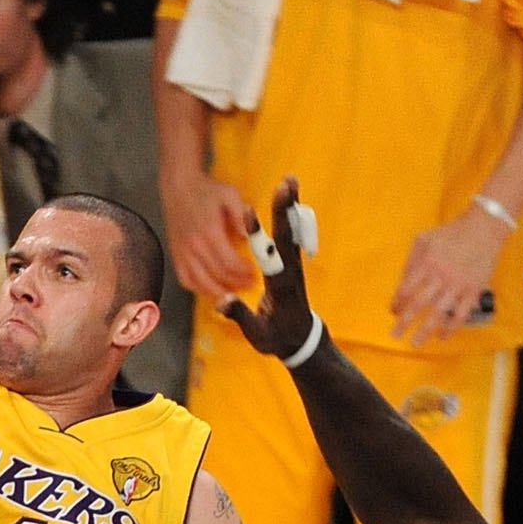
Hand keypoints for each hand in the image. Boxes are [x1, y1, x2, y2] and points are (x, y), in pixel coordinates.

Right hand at [163, 167, 253, 299]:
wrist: (179, 185)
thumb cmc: (205, 190)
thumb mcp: (230, 195)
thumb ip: (242, 216)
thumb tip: (250, 236)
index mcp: (209, 232)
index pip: (229, 263)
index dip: (243, 273)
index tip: (254, 273)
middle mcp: (194, 246)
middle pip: (217, 275)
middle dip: (236, 283)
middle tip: (249, 284)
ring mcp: (183, 252)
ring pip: (201, 283)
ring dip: (219, 291)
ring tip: (232, 290)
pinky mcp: (176, 255)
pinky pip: (186, 280)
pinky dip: (199, 288)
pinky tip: (211, 287)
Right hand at [217, 178, 318, 363]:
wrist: (301, 342)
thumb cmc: (276, 339)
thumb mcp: (257, 335)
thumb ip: (240, 315)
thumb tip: (221, 300)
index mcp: (277, 285)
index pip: (266, 255)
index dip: (257, 233)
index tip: (249, 212)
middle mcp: (287, 271)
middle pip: (285, 235)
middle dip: (284, 208)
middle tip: (286, 183)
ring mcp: (291, 266)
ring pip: (290, 231)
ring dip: (289, 206)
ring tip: (289, 181)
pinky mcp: (291, 264)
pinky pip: (291, 237)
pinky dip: (291, 216)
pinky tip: (289, 199)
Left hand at [391, 205, 505, 345]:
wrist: (483, 229)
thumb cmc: (451, 233)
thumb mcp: (424, 239)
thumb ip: (411, 260)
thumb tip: (402, 281)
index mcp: (427, 263)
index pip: (406, 288)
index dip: (397, 303)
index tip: (393, 312)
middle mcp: (440, 275)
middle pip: (418, 304)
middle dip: (404, 322)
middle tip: (395, 335)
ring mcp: (457, 284)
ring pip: (437, 313)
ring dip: (424, 330)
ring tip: (415, 343)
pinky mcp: (473, 290)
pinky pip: (461, 314)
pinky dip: (451, 328)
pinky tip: (442, 336)